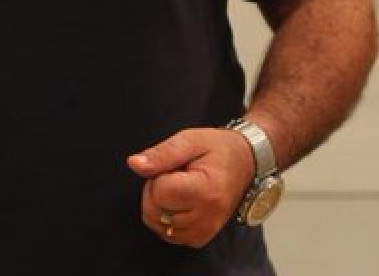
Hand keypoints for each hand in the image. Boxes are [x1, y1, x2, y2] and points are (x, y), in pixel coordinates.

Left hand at [126, 128, 255, 247]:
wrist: (245, 163)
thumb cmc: (217, 149)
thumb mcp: (189, 140)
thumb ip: (161, 154)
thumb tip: (134, 164)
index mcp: (206, 191)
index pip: (159, 192)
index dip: (158, 175)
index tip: (175, 167)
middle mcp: (207, 217)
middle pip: (155, 210)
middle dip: (156, 190)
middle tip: (176, 176)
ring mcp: (204, 231)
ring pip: (157, 224)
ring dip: (160, 205)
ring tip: (179, 188)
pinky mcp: (200, 238)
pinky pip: (166, 234)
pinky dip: (165, 218)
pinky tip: (180, 202)